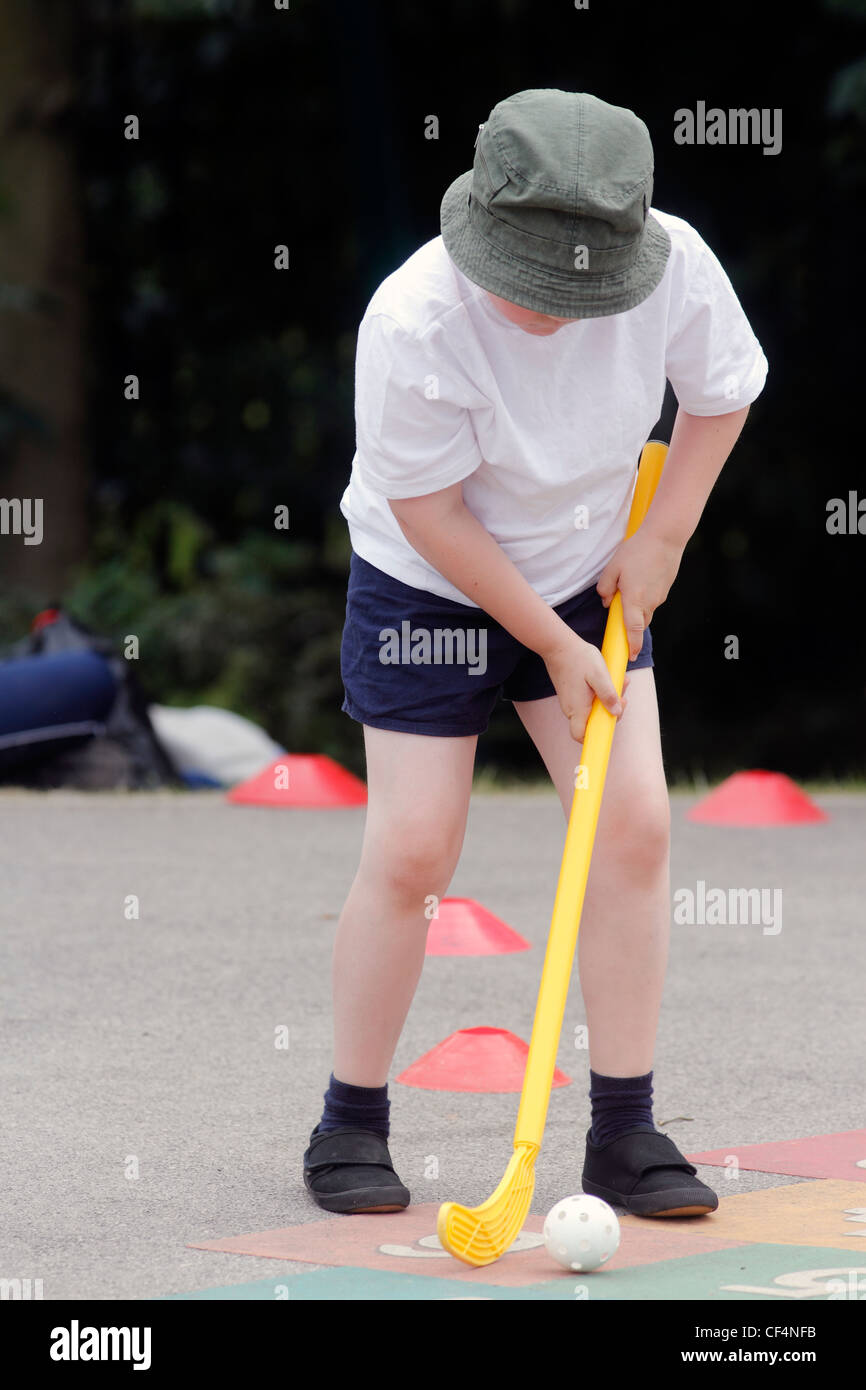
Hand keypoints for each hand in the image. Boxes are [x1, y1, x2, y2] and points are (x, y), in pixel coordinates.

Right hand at [544, 630, 628, 743]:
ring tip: (618, 682)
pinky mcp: (572, 694)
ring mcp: (570, 702)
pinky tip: (608, 679)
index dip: (595, 736)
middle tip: (622, 695)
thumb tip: (617, 712)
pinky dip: (600, 694)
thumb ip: (608, 694)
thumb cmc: (579, 658)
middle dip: (611, 712)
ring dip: (608, 700)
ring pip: (592, 710)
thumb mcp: (598, 674)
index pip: (581, 736)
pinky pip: (588, 701)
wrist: (559, 645)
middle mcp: (572, 709)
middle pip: (592, 723)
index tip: (610, 722)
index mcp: (577, 708)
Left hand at [595, 530, 683, 660]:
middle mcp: (649, 602)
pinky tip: (640, 579)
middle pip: (639, 623)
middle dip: (631, 625)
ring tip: (630, 587)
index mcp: (634, 600)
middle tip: (620, 613)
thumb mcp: (613, 567)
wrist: (665, 537)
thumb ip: (605, 588)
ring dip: (637, 608)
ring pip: (646, 610)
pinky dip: (645, 596)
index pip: (633, 630)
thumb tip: (607, 602)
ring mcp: (660, 596)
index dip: (633, 645)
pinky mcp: (665, 588)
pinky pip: (653, 599)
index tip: (631, 656)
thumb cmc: (637, 551)